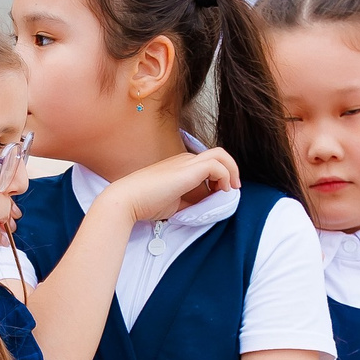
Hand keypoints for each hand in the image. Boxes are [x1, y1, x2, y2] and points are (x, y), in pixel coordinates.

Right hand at [101, 147, 240, 224]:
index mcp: (179, 166)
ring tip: (231, 189)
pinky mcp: (189, 169)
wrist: (127, 200)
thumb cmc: (145, 203)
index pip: (207, 164)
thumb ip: (190, 202)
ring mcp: (186, 162)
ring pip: (220, 155)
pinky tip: (222, 190)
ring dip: (231, 171)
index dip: (219, 177)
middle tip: (232, 189)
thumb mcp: (174, 203)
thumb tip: (207, 205)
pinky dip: (225, 176)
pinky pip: (217, 165)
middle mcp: (184, 160)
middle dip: (230, 171)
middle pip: (217, 155)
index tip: (220, 193)